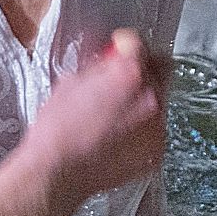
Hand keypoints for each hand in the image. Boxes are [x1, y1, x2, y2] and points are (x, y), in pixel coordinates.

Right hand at [12, 30, 170, 215]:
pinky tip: (119, 136)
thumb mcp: (72, 82)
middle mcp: (150, 97)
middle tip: (121, 80)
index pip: (139, 43)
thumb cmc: (57, 129)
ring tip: (116, 114)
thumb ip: (100, 67)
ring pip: (159, 101)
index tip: (118, 50)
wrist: (57, 172)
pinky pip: (155, 129)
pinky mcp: (157, 151)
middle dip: (142, 70)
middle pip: (160, 69)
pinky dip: (142, 127)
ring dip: (142, 100)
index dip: (125, 44)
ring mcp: (157, 126)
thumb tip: (111, 60)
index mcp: (128, 74)